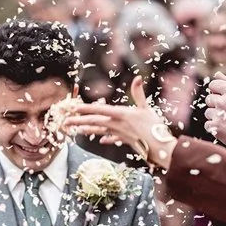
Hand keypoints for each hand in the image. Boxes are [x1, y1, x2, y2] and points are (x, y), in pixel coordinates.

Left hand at [63, 76, 177, 169]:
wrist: (159, 148)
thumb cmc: (154, 127)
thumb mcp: (146, 108)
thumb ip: (139, 93)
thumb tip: (138, 78)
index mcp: (121, 114)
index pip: (100, 110)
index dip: (86, 108)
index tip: (74, 108)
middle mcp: (117, 125)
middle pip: (94, 122)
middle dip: (79, 121)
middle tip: (65, 122)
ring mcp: (120, 134)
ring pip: (100, 131)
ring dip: (88, 130)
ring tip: (77, 130)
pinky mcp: (125, 140)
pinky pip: (114, 139)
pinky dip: (108, 139)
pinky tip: (102, 140)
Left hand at [204, 72, 225, 151]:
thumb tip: (217, 74)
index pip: (213, 84)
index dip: (217, 91)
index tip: (224, 97)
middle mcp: (224, 101)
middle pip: (209, 99)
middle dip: (216, 104)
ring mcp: (218, 114)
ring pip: (208, 112)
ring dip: (215, 116)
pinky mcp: (214, 127)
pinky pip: (207, 124)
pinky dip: (214, 127)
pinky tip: (225, 128)